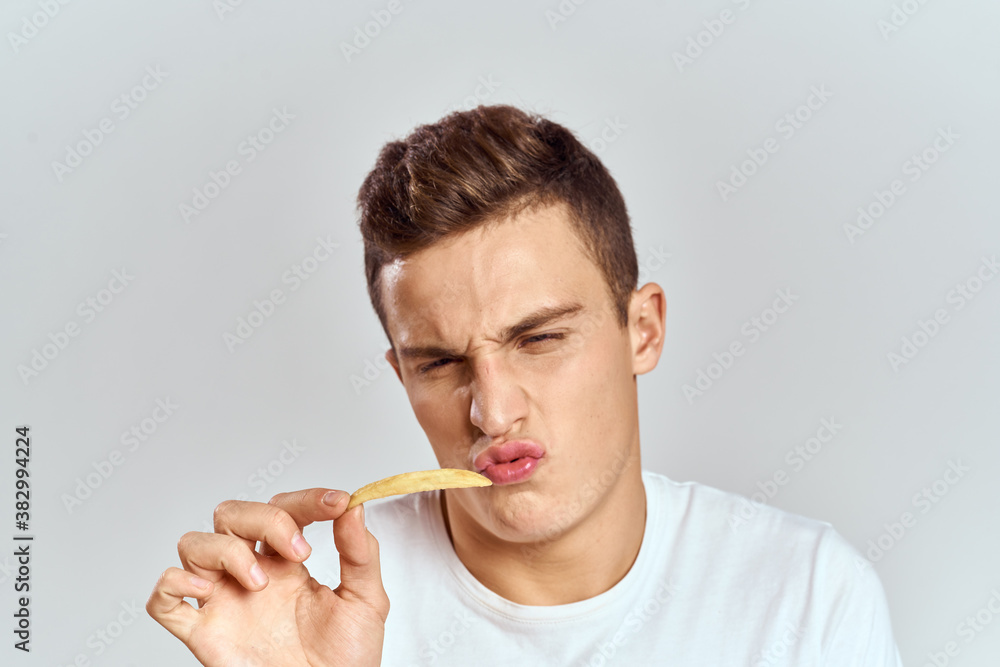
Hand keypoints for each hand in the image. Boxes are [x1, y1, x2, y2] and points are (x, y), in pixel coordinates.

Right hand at [146, 488, 388, 665]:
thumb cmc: (345, 657)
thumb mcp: (366, 600)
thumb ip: (362, 553)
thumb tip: (355, 507)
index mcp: (288, 562)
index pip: (283, 508)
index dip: (307, 499)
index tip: (337, 503)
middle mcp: (251, 574)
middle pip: (232, 515)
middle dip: (265, 519)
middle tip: (300, 552)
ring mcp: (225, 601)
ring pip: (194, 545)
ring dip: (225, 550)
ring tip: (259, 582)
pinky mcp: (204, 634)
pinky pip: (163, 601)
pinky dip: (173, 585)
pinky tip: (206, 592)